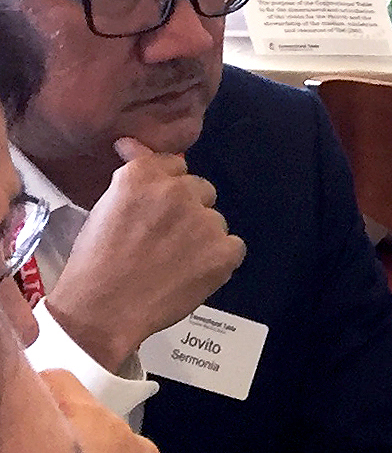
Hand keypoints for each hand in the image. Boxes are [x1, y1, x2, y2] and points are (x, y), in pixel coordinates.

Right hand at [42, 138, 243, 372]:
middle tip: (167, 235)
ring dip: (203, 234)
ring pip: (215, 219)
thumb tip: (133, 146)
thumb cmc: (96, 261)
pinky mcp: (224, 251)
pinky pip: (234, 246)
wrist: (105, 307)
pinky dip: (221, 257)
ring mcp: (205, 221)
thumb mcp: (104, 207)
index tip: (160, 200)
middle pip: (200, 189)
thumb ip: (130, 178)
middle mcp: (177, 192)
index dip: (168, 184)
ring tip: (177, 260)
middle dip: (188, 207)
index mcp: (142, 176)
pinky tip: (197, 271)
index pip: (173, 164)